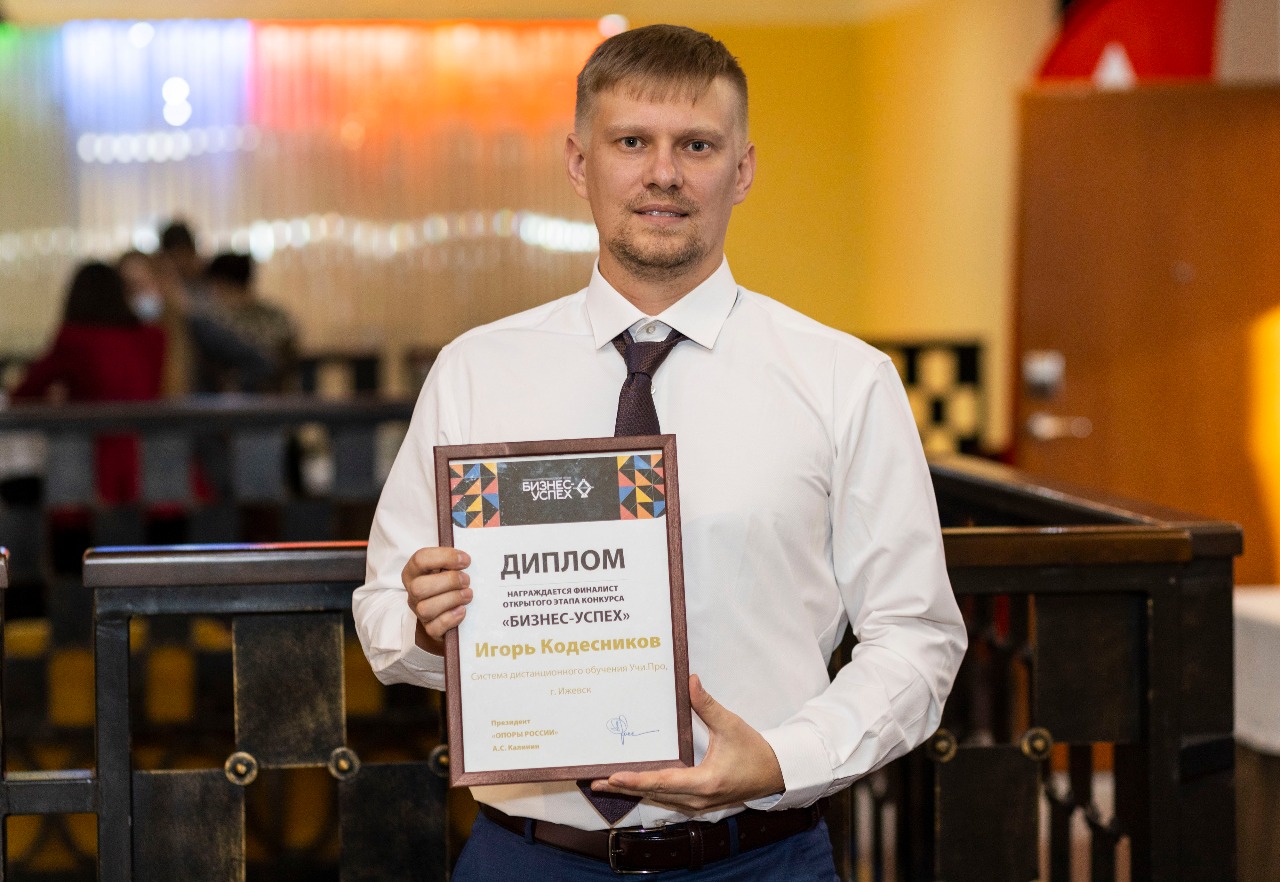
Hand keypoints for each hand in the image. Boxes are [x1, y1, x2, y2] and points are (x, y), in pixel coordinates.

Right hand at [402, 547, 470, 654]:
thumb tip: (472, 547)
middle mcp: (413, 592)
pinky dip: (451, 618)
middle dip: (448, 582)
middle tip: (467, 580)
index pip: (420, 559)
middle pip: (419, 587)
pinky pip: (434, 628)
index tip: (466, 560)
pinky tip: (462, 611)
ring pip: (425, 608)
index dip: (444, 557)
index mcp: (414, 571)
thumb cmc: (449, 583)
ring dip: (451, 599)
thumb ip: (454, 557)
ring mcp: (419, 612)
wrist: (447, 613)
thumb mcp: (448, 566)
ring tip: (468, 595)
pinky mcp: (429, 629)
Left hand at [590, 674, 784, 813]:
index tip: (613, 777)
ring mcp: (697, 805)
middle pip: (654, 794)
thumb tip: (690, 680)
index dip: (636, 780)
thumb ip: (707, 705)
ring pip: (659, 799)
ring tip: (606, 784)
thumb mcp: (731, 725)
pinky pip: (667, 799)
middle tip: (594, 781)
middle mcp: (697, 800)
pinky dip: (649, 791)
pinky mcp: (698, 804)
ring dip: (634, 791)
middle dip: (624, 788)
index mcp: (704, 782)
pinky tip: (634, 785)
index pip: (662, 782)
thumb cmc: (754, 751)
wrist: (774, 774)